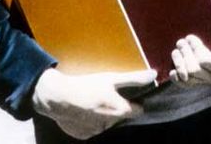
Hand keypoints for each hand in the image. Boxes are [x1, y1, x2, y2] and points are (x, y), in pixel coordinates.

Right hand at [32, 67, 154, 139]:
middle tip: (107, 96)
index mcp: (120, 111)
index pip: (138, 111)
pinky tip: (84, 111)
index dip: (136, 103)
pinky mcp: (82, 135)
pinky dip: (90, 122)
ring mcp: (95, 131)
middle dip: (118, 108)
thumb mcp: (112, 78)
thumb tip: (154, 74)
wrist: (56, 97)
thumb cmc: (87, 85)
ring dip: (104, 116)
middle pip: (121, 117)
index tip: (129, 96)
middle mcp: (109, 125)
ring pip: (106, 123)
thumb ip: (134, 78)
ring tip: (94, 102)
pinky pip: (92, 128)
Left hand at [170, 35, 210, 84]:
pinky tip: (172, 71)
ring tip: (176, 51)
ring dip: (178, 62)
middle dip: (185, 54)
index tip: (191, 37)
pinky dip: (176, 78)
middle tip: (181, 41)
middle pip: (193, 68)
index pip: (205, 60)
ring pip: (187, 75)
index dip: (196, 48)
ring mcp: (204, 81)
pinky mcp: (196, 83)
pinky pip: (184, 84)